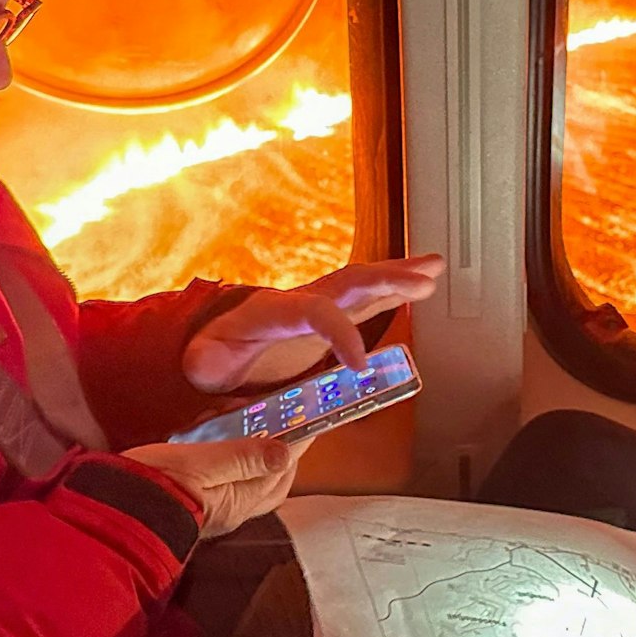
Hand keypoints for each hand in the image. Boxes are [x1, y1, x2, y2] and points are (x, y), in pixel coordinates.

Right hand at [122, 437, 308, 537]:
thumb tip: (284, 452)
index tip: (306, 417)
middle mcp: (232, 507)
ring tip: (247, 423)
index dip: (296, 441)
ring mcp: (212, 505)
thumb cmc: (156, 487)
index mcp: (240, 500)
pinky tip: (215, 437)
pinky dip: (227, 455)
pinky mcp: (193, 498)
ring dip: (253, 450)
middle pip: (272, 477)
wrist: (112, 509)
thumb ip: (244, 456)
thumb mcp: (203, 463)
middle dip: (279, 448)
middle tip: (279, 420)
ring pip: (248, 476)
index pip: (283, 468)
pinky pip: (223, 477)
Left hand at [183, 255, 445, 392]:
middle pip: (348, 282)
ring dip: (399, 275)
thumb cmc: (211, 356)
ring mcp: (315, 305)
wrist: (212, 345)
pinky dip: (393, 290)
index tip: (361, 365)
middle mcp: (299, 301)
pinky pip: (364, 298)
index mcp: (272, 313)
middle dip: (388, 279)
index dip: (341, 333)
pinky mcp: (324, 316)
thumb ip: (207, 362)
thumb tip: (211, 367)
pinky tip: (419, 285)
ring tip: (433, 268)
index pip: (315, 313)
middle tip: (424, 278)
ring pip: (361, 283)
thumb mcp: (202, 361)